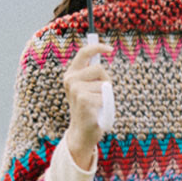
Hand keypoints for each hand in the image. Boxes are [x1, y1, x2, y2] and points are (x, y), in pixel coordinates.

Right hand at [63, 42, 112, 169]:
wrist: (82, 133)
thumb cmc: (89, 110)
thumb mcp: (88, 89)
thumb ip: (92, 74)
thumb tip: (103, 50)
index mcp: (71, 75)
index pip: (84, 53)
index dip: (98, 47)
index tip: (110, 49)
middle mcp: (71, 80)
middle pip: (99, 69)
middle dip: (106, 80)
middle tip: (101, 95)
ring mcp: (76, 89)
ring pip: (104, 84)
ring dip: (106, 95)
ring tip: (98, 106)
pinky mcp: (84, 100)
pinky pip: (105, 96)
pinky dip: (106, 105)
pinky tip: (98, 112)